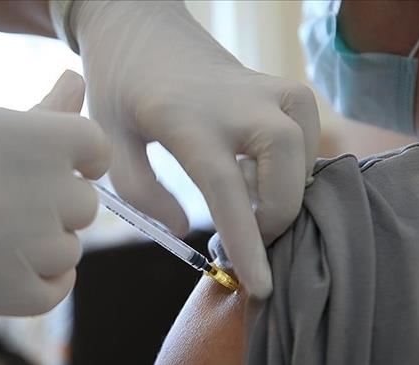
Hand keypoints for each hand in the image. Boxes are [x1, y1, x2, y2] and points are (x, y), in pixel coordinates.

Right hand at [0, 71, 109, 315]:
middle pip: (82, 202)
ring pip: (69, 247)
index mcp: (3, 134)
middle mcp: (13, 191)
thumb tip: (76, 86)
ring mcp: (5, 248)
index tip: (57, 160)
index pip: (93, 146)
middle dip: (54, 199)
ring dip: (44, 241)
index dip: (80, 154)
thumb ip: (29, 117)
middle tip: (5, 199)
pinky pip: (56, 288)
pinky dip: (42, 279)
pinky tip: (6, 263)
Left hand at [73, 1, 318, 296]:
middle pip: (284, 172)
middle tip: (245, 237)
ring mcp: (268, 89)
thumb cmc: (119, 86)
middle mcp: (237, 102)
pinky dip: (294, 168)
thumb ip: (142, 193)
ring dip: (283, 192)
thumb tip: (187, 230)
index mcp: (186, 119)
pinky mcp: (284, 87)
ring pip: (305, 156)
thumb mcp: (109, 141)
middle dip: (275, 217)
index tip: (261, 285)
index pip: (226, 190)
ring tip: (245, 201)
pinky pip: (309, 138)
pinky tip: (258, 174)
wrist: (140, 24)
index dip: (248, 242)